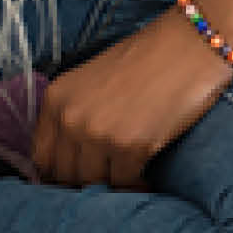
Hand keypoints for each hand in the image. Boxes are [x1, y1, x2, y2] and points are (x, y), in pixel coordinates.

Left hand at [32, 14, 232, 190]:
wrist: (190, 45)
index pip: (41, 157)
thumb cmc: (147, 59)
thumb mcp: (92, 81)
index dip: (59, 174)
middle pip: (65, 176)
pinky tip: (146, 181)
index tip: (76, 180)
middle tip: (106, 185)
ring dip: (111, 188)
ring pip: (94, 184)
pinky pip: (125, 184)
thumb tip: (71, 156)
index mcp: (56, 99)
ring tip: (128, 182)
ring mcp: (98, 133)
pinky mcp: (130, 146)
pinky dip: (136, 187)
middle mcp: (70, 118)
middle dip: (86, 184)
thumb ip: (74, 113)